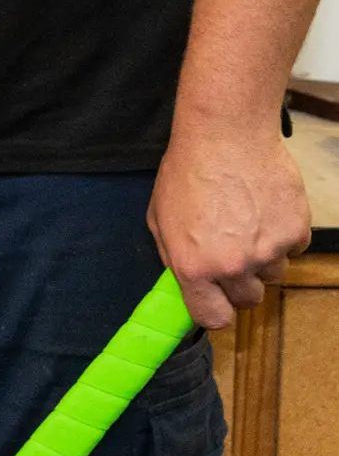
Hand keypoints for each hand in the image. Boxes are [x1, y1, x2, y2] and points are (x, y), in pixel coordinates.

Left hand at [149, 117, 311, 330]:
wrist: (226, 137)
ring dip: (262, 259)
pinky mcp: (296, 233)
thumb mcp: (159, 218)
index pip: (213, 319)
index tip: (215, 300)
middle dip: (239, 284)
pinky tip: (264, 210)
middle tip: (231, 255)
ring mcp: (268, 251)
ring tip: (246, 224)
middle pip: (248, 300)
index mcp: (194, 267)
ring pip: (273, 275)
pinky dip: (281, 236)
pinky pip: (292, 250)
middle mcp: (233, 266)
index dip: (214, 311)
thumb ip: (174, 257)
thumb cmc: (186, 172)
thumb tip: (186, 281)